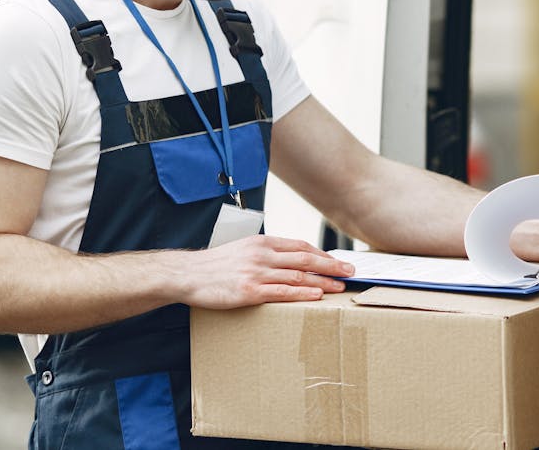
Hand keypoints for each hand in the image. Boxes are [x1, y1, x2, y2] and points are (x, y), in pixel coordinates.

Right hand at [163, 235, 353, 308]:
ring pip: (298, 276)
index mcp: (262, 243)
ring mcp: (256, 273)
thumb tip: (289, 261)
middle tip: (350, 271)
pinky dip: (303, 294)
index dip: (322, 254)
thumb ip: (266, 253)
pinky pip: (283, 292)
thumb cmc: (216, 266)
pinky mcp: (250, 291)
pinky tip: (317, 295)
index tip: (337, 261)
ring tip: (340, 287)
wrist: (188, 275)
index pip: (300, 246)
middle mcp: (262, 255)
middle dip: (332, 266)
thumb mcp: (243, 250)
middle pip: (306, 259)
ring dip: (323, 282)